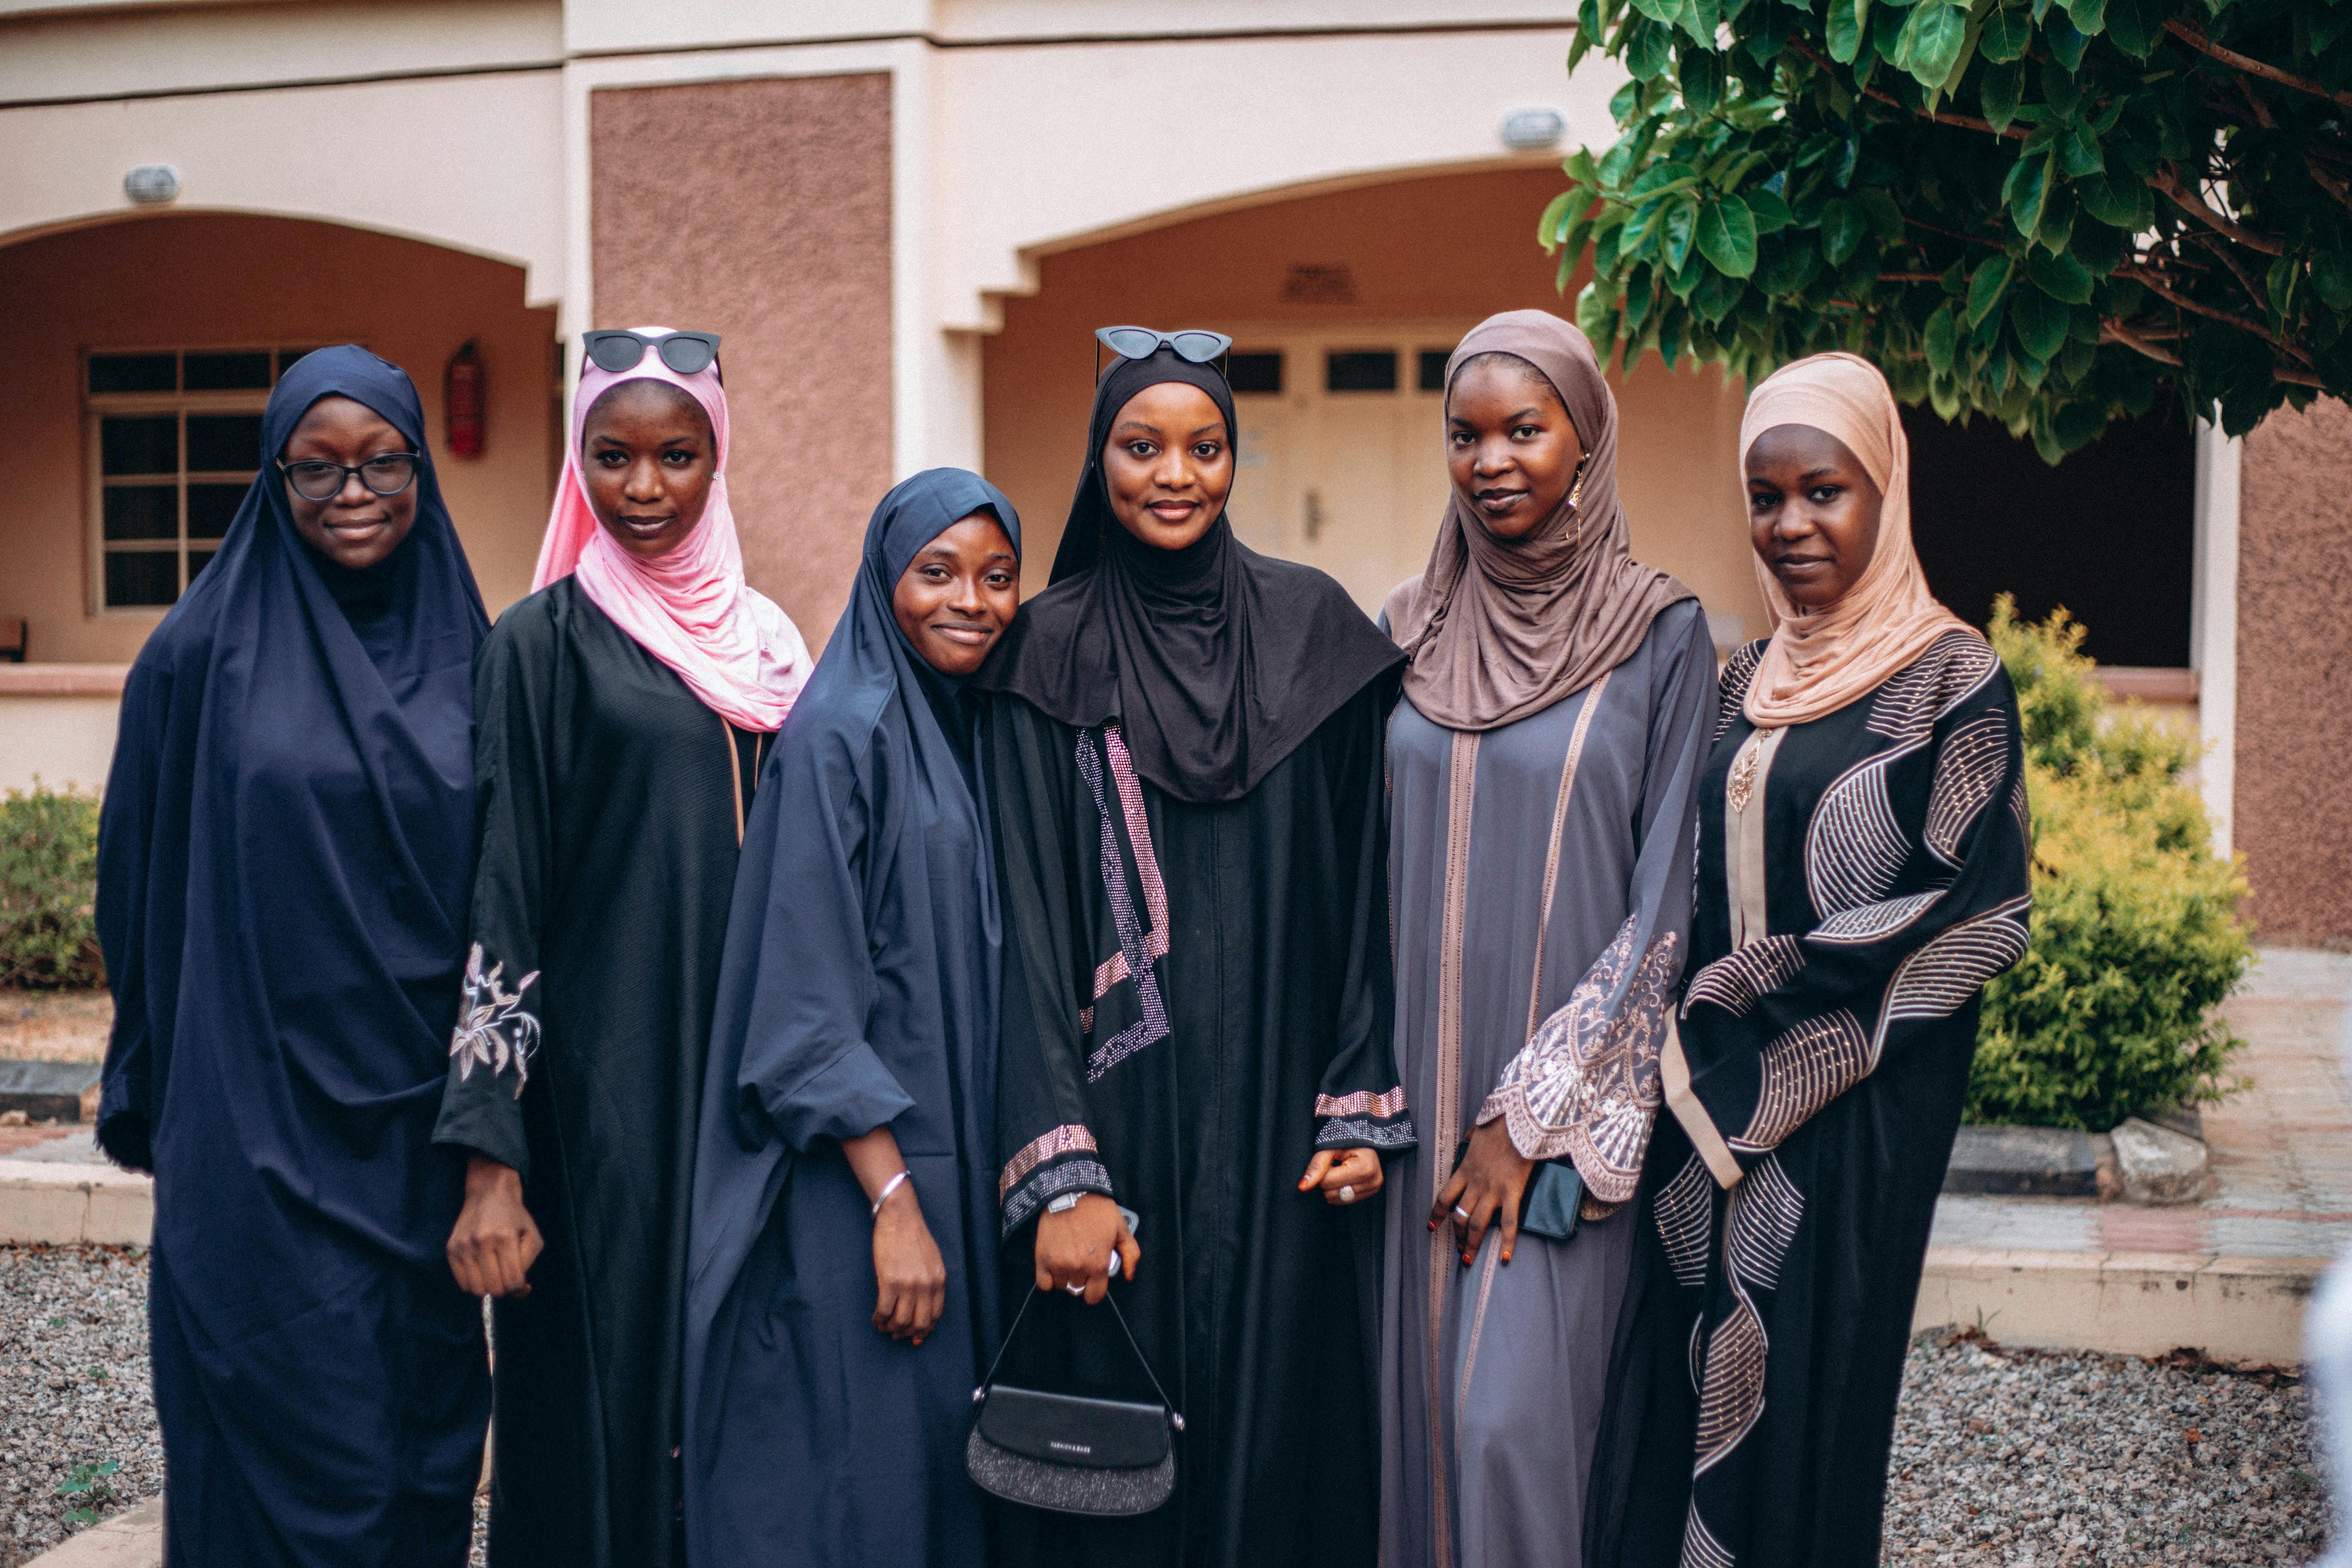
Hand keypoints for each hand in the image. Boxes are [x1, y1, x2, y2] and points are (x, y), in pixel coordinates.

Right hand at [448, 1156, 542, 1297]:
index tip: (521, 1284)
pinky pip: (462, 1283)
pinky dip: (473, 1283)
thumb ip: (528, 1264)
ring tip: (494, 1273)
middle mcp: (482, 1241)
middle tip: (506, 1276)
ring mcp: (463, 1246)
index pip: (512, 1282)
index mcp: (505, 1238)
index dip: (519, 1289)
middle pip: (494, 1289)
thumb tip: (519, 1290)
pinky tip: (481, 1270)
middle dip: (504, 1288)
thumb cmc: (515, 1218)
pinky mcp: (451, 1249)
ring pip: (476, 1290)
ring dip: (488, 1287)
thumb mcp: (532, 1236)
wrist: (489, 1193)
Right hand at [871, 1179, 947, 1344]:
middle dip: (908, 1333)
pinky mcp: (889, 1282)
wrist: (899, 1217)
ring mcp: (908, 1285)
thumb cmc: (913, 1236)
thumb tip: (924, 1303)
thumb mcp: (933, 1259)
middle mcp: (927, 1285)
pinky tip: (876, 1319)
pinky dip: (879, 1319)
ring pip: (901, 1321)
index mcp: (939, 1280)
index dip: (925, 1330)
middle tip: (897, 1335)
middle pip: (920, 1323)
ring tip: (884, 1327)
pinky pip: (884, 1311)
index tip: (916, 1337)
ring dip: (891, 1329)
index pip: (936, 1315)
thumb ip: (932, 1280)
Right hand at [1032, 1194, 1138, 1304]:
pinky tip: (1054, 1266)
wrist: (1071, 1192)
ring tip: (1068, 1260)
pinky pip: (1044, 1283)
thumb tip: (1129, 1276)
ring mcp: (1058, 1264)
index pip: (1094, 1296)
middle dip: (1081, 1279)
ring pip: (1062, 1285)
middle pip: (1077, 1289)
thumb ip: (1131, 1254)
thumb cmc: (1098, 1210)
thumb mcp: (1122, 1229)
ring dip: (1065, 1277)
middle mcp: (1078, 1268)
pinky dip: (1049, 1278)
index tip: (1094, 1281)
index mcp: (1098, 1264)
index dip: (1095, 1290)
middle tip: (1082, 1262)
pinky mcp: (1042, 1258)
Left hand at [1298, 1146, 1383, 1205]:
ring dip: (1333, 1186)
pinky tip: (1345, 1177)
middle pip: (1332, 1194)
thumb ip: (1316, 1166)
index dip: (1322, 1171)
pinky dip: (1339, 1190)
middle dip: (1327, 1180)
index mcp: (1365, 1167)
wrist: (1362, 1138)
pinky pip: (1344, 1201)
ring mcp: (1373, 1189)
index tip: (1329, 1160)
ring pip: (1336, 1200)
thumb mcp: (1329, 1148)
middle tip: (1335, 1165)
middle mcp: (1373, 1181)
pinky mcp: (1370, 1194)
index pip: (1327, 1182)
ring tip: (1341, 1170)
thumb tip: (1303, 1187)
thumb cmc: (1345, 1140)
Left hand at [1431, 1119, 1533, 1265]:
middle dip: (1456, 1236)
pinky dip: (1508, 1243)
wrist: (1519, 1116)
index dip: (1437, 1214)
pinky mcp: (1512, 1191)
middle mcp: (1475, 1183)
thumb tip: (1471, 1137)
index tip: (1431, 1226)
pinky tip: (1505, 1258)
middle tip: (1458, 1251)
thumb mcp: (1479, 1128)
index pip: (1444, 1196)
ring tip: (1469, 1260)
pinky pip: (1509, 1223)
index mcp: (1465, 1168)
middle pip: (1459, 1216)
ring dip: (1472, 1244)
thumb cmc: (1501, 1120)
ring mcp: (1493, 1189)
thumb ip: (1472, 1138)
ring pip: (1477, 1224)